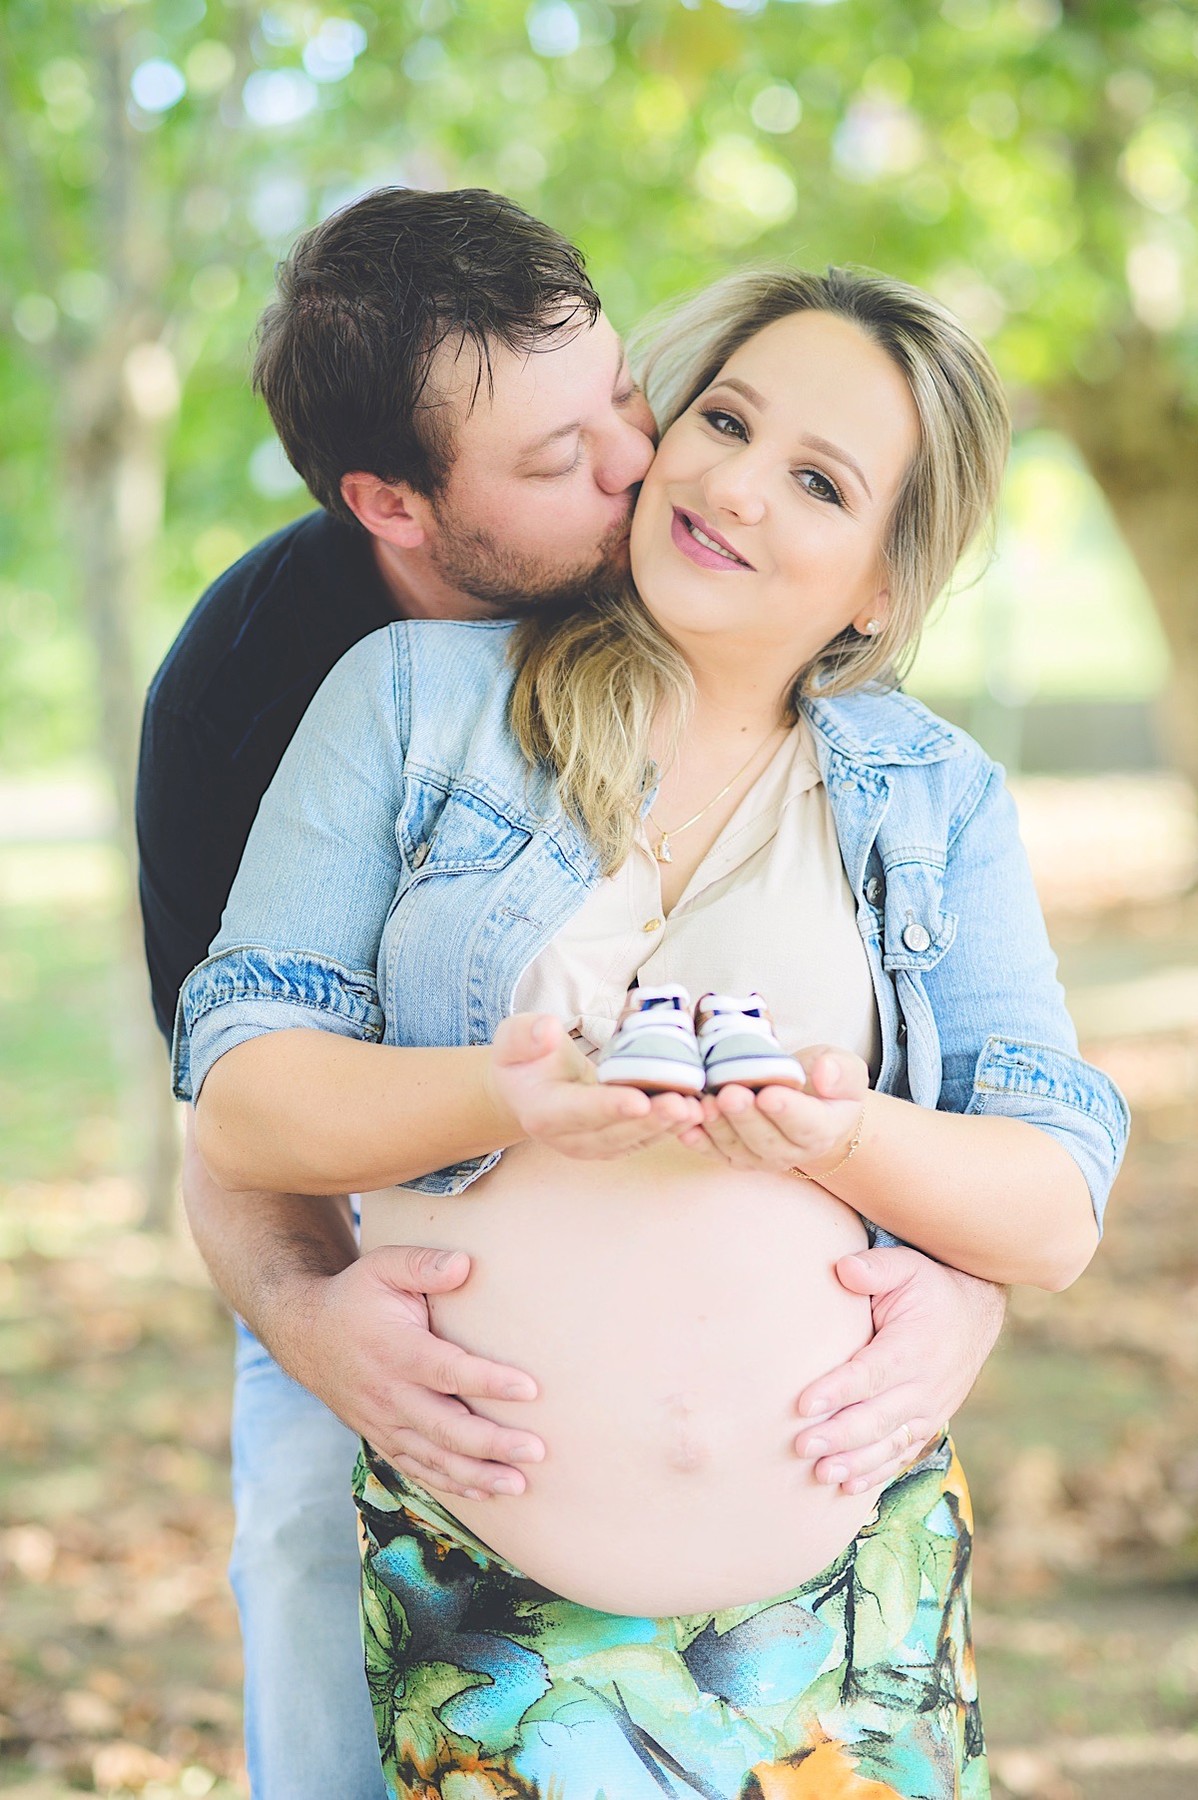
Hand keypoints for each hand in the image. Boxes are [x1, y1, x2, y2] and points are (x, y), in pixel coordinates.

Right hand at [269, 1243, 548, 1500]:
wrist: (306, 1334)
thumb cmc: (356, 1296)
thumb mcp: (383, 1267)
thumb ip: (423, 1264)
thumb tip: (465, 1263)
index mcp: (396, 1351)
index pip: (447, 1371)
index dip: (488, 1382)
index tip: (530, 1389)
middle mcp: (389, 1394)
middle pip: (445, 1427)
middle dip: (492, 1443)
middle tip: (537, 1451)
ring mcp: (384, 1422)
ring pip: (434, 1457)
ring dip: (478, 1474)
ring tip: (521, 1485)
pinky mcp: (382, 1437)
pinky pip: (418, 1468)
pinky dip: (451, 1484)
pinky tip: (485, 1491)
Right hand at [487, 1012, 702, 1159]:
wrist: (526, 1088)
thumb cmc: (523, 1058)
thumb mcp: (513, 1038)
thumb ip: (526, 1035)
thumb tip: (547, 1031)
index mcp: (543, 1112)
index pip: (578, 1111)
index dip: (609, 1107)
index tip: (640, 1101)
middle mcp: (568, 1138)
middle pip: (614, 1133)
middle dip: (651, 1121)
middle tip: (684, 1103)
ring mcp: (593, 1146)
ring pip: (634, 1141)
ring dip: (667, 1128)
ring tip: (698, 1108)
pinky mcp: (614, 1144)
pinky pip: (644, 1139)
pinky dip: (671, 1129)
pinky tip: (697, 1113)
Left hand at [677, 1046, 867, 1173]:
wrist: (810, 1106)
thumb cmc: (825, 1083)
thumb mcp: (845, 1069)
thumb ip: (839, 1071)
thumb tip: (823, 1074)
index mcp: (823, 1130)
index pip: (806, 1125)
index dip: (787, 1111)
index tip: (769, 1094)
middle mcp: (791, 1152)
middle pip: (766, 1139)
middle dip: (745, 1117)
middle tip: (728, 1094)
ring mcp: (760, 1158)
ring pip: (737, 1147)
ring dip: (719, 1128)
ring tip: (705, 1105)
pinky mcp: (735, 1156)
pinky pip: (715, 1152)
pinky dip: (698, 1142)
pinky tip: (684, 1127)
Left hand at [794, 1246, 1006, 1492]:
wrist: (976, 1313)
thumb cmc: (930, 1288)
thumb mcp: (907, 1266)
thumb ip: (875, 1268)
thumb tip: (842, 1269)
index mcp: (914, 1347)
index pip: (870, 1374)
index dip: (837, 1391)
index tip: (802, 1405)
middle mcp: (925, 1385)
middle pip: (876, 1417)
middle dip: (838, 1435)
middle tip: (801, 1446)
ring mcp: (929, 1409)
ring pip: (888, 1443)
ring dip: (854, 1462)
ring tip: (820, 1473)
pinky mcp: (928, 1423)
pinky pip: (901, 1453)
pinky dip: (875, 1472)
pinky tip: (846, 1485)